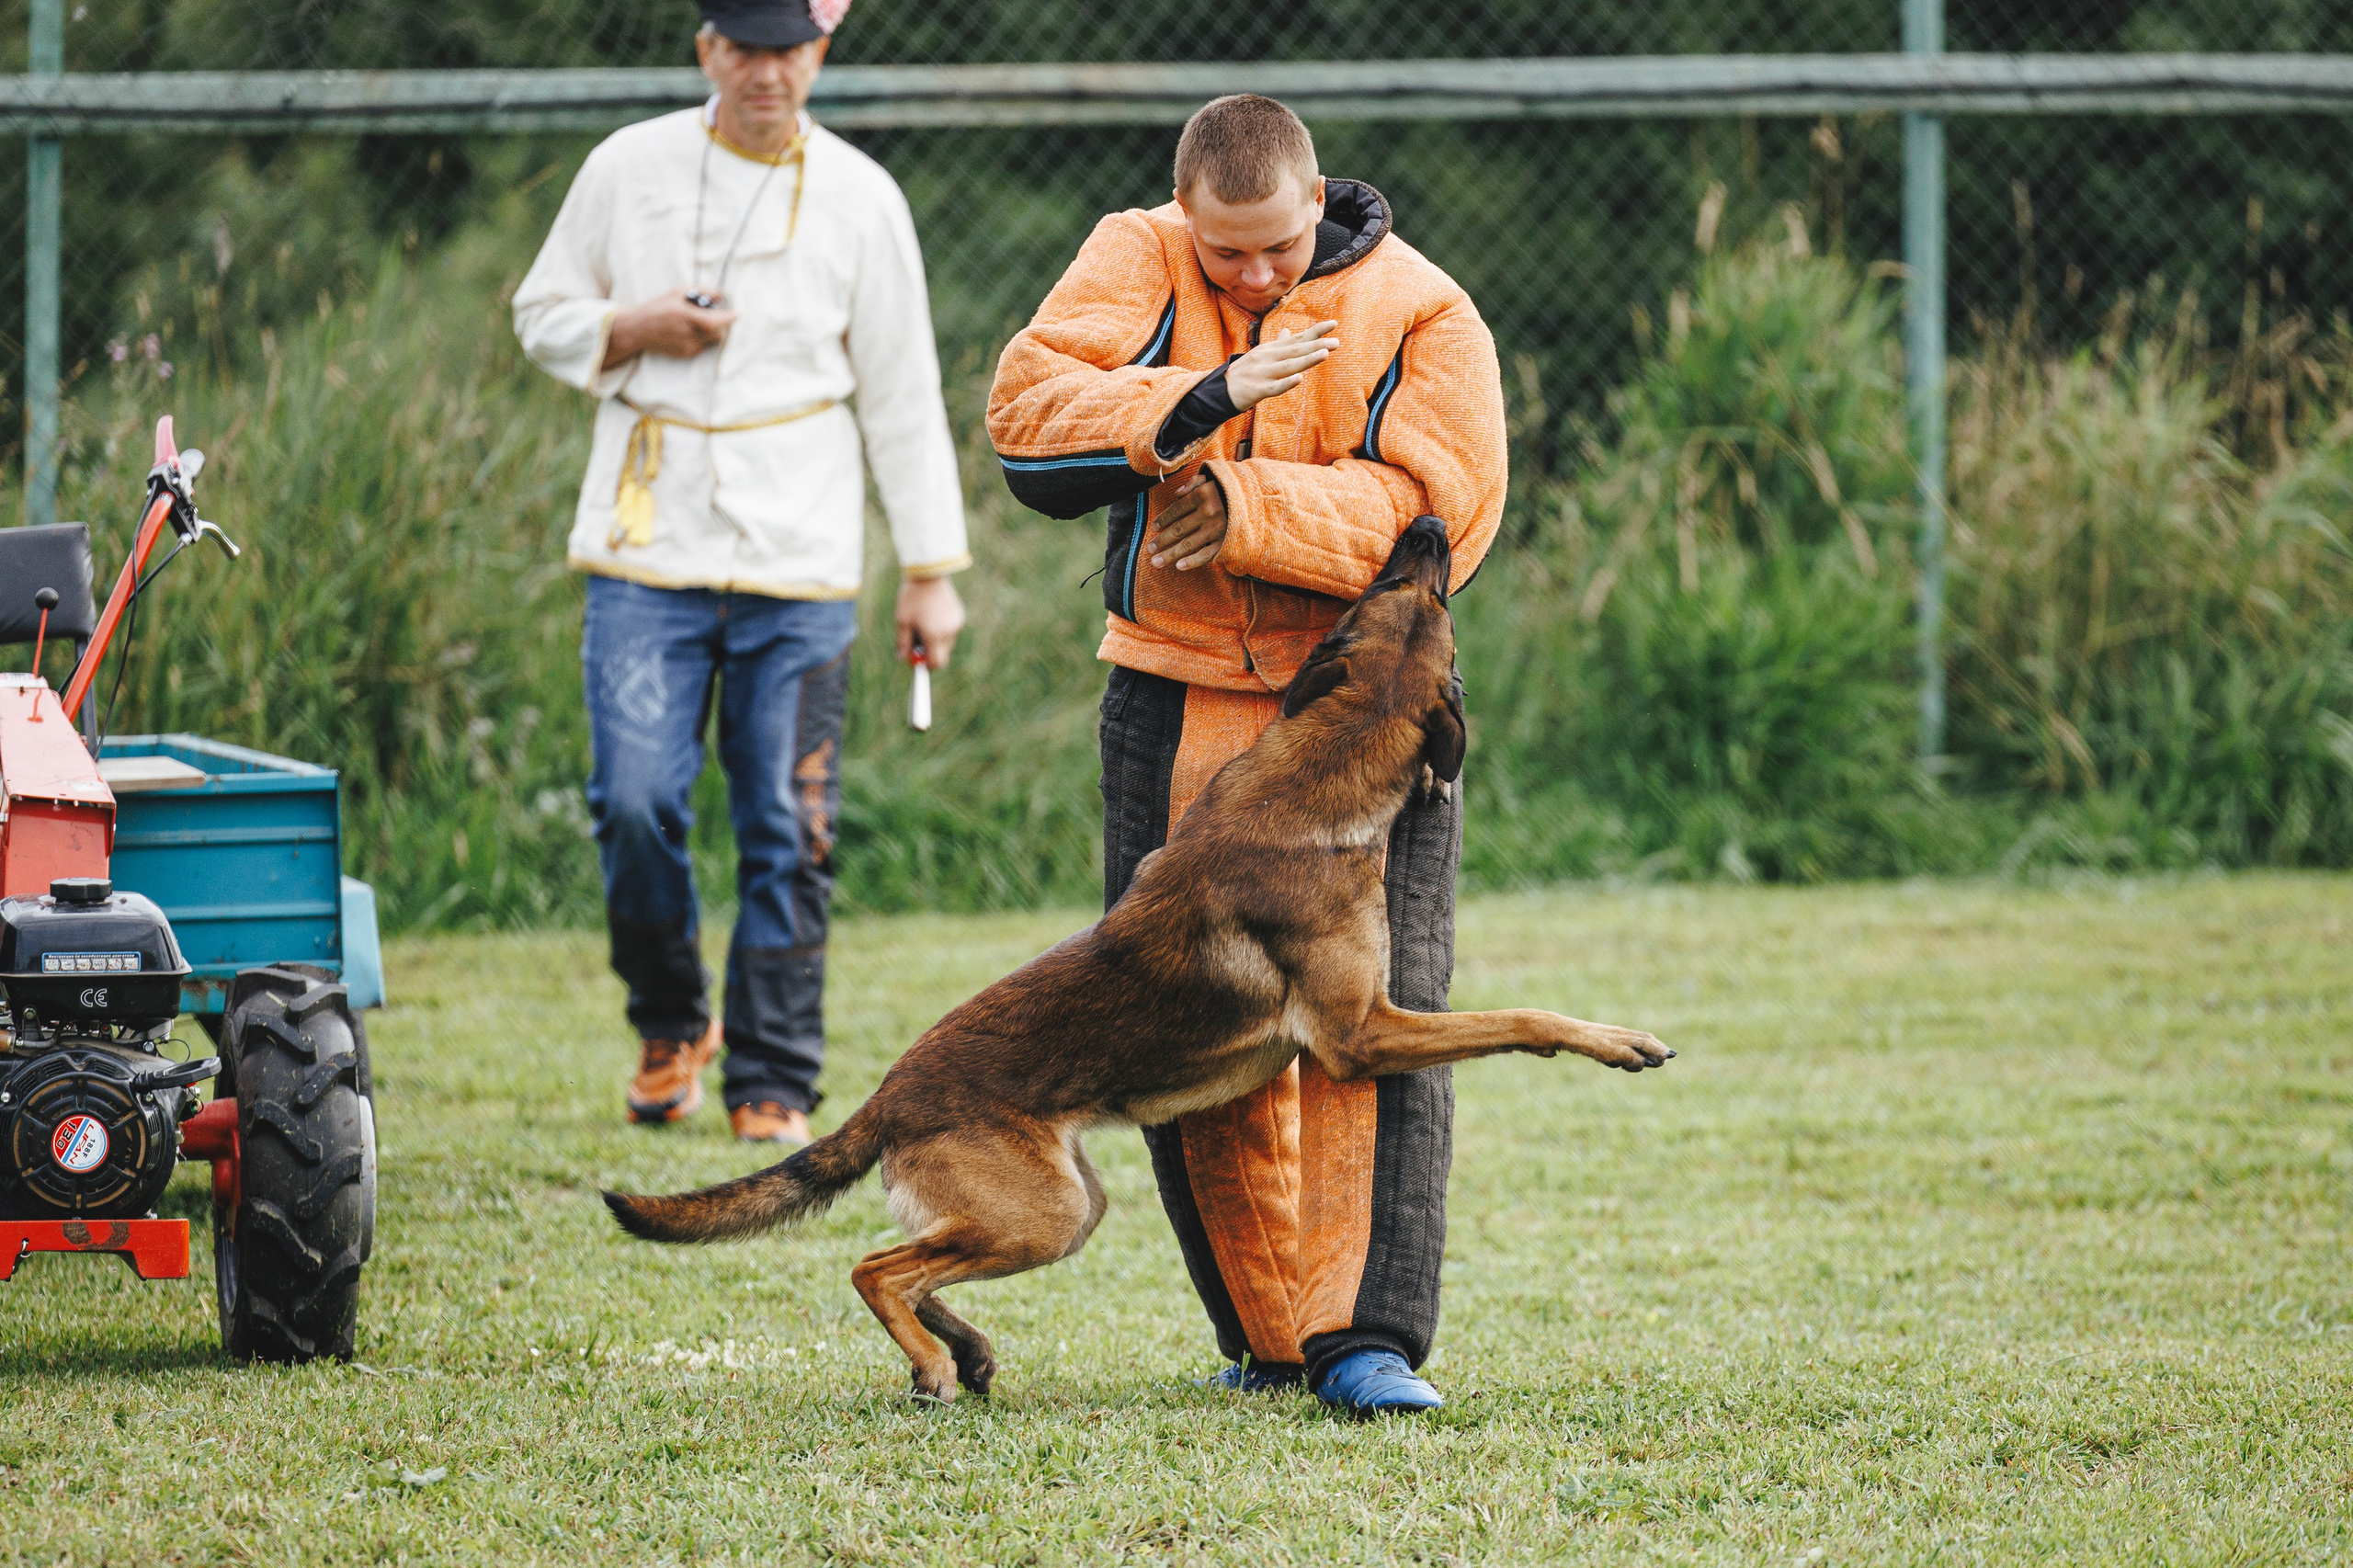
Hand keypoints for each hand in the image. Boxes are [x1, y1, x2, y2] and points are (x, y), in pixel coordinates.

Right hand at [603, 288, 737, 365]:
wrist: (638, 329)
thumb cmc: (658, 308)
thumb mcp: (678, 293)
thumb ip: (702, 291)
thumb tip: (721, 295)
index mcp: (687, 316)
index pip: (717, 321)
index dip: (730, 318)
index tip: (737, 313)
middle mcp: (689, 334)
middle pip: (719, 332)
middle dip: (720, 324)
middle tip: (712, 315)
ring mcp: (688, 346)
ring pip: (713, 341)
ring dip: (712, 332)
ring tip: (698, 323)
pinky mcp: (686, 354)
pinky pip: (703, 347)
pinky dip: (702, 339)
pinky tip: (688, 332)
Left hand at [897, 576, 964, 668]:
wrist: (929, 574)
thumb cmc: (912, 597)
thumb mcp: (903, 621)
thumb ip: (903, 643)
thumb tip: (902, 659)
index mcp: (934, 636)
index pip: (936, 663)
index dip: (925, 665)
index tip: (916, 660)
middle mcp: (949, 632)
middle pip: (942, 654)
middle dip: (929, 651)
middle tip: (916, 640)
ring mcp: (956, 624)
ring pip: (946, 642)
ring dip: (935, 639)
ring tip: (923, 622)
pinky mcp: (959, 615)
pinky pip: (950, 630)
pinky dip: (941, 628)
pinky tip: (932, 614)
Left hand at [1149, 472, 1226, 571]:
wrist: (1259, 500)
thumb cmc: (1231, 489)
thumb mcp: (1213, 478)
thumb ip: (1194, 482)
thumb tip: (1176, 493)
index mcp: (1203, 494)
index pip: (1176, 509)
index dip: (1163, 519)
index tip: (1155, 528)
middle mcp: (1209, 512)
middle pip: (1179, 529)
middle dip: (1162, 541)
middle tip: (1149, 549)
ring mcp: (1217, 529)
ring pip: (1188, 544)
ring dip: (1170, 554)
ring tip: (1155, 562)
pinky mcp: (1226, 542)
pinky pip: (1206, 554)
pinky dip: (1192, 561)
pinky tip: (1179, 567)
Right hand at [1226, 319, 1338, 410]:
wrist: (1220, 389)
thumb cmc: (1244, 372)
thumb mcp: (1261, 354)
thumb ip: (1278, 344)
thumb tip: (1288, 331)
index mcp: (1271, 349)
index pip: (1297, 338)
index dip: (1315, 331)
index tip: (1334, 324)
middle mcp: (1268, 357)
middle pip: (1296, 350)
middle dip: (1317, 345)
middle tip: (1336, 342)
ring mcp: (1263, 373)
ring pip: (1288, 366)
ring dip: (1307, 360)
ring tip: (1324, 354)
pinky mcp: (1257, 390)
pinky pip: (1275, 387)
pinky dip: (1287, 383)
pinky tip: (1299, 379)